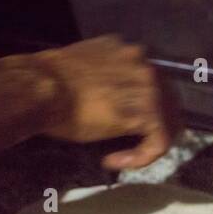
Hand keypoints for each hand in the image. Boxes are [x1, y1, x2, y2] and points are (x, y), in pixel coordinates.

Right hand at [33, 35, 176, 169]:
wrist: (44, 90)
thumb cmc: (51, 84)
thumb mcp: (82, 74)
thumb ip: (102, 78)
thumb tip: (100, 94)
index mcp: (128, 53)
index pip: (149, 82)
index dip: (137, 106)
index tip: (112, 121)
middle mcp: (144, 64)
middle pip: (166, 99)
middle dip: (150, 125)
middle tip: (129, 145)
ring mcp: (148, 87)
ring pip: (167, 121)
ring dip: (144, 144)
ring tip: (120, 158)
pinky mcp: (147, 113)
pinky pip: (159, 140)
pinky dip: (141, 157)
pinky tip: (115, 160)